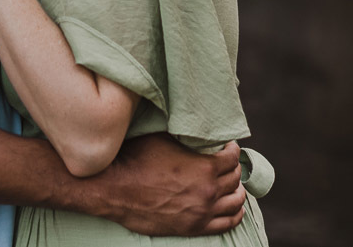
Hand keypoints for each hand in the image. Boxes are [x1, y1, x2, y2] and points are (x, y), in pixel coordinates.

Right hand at [97, 134, 245, 235]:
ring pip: (235, 201)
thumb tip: (195, 124)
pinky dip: (235, 214)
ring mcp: (202, 212)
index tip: (228, 146)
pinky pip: (226, 223)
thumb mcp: (164, 137)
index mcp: (204, 167)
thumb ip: (186, 135)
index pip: (233, 157)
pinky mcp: (193, 227)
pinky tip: (234, 206)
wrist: (115, 190)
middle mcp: (208, 191)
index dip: (232, 149)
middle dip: (234, 168)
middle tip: (227, 164)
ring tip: (232, 184)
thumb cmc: (137, 160)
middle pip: (235, 178)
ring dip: (237, 190)